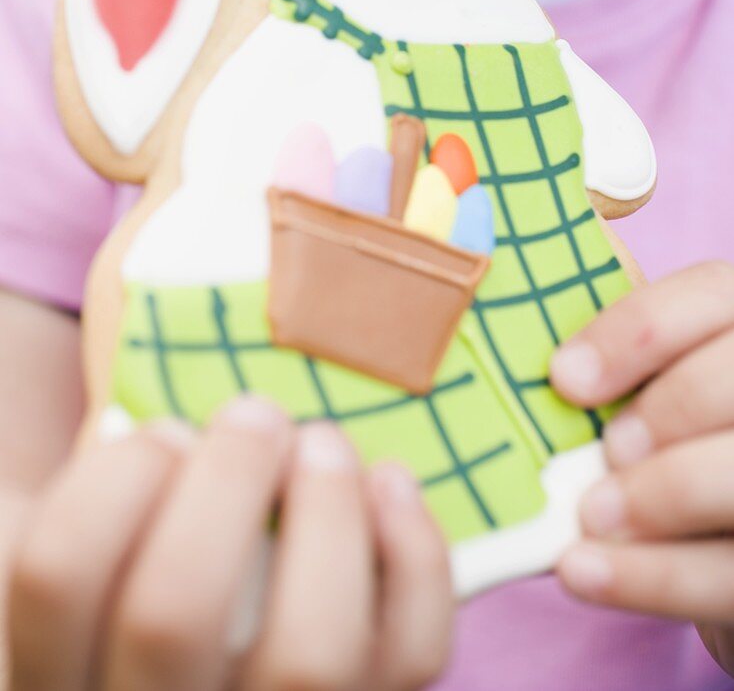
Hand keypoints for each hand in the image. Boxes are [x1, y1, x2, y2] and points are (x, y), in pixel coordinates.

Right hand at [7, 398, 452, 690]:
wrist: (184, 664)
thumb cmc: (132, 584)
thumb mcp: (88, 547)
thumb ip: (99, 498)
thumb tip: (171, 432)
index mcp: (60, 666)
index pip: (59, 575)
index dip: (114, 478)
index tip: (165, 429)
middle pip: (173, 613)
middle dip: (224, 480)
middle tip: (256, 413)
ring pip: (308, 655)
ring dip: (325, 517)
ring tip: (322, 442)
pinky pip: (409, 655)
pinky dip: (415, 556)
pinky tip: (390, 483)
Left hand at [549, 262, 733, 675]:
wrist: (708, 536)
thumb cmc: (658, 439)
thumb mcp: (644, 384)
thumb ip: (608, 363)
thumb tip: (507, 343)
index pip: (712, 293)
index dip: (639, 330)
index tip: (564, 377)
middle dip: (669, 411)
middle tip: (605, 450)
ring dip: (663, 494)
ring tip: (587, 516)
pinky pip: (728, 574)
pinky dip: (652, 577)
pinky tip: (579, 570)